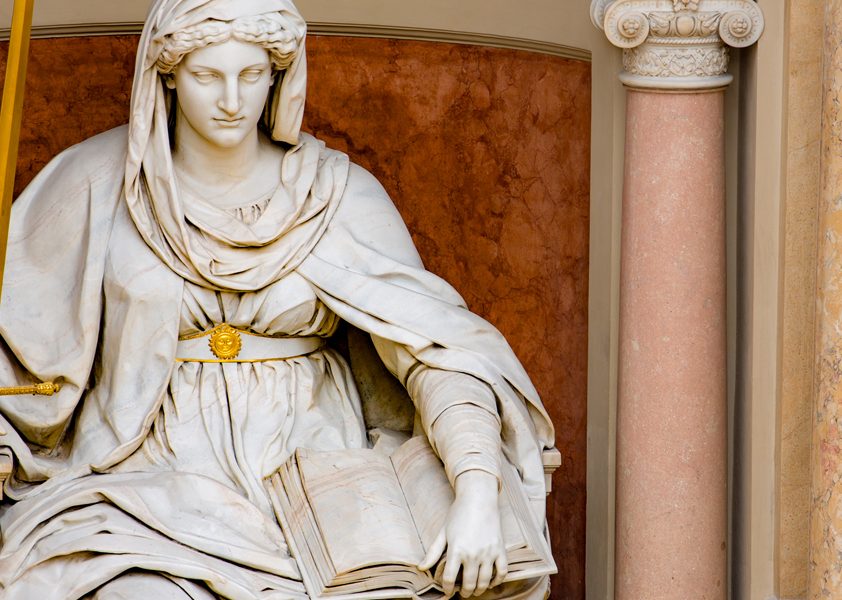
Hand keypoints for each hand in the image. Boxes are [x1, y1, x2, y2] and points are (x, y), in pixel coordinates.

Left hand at [419, 470, 507, 597]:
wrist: (479, 499)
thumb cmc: (458, 514)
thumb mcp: (443, 532)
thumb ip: (433, 552)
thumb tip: (421, 567)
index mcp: (456, 550)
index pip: (449, 578)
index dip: (447, 588)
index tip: (447, 591)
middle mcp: (473, 554)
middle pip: (468, 583)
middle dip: (464, 592)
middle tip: (462, 593)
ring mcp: (488, 553)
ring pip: (485, 581)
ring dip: (479, 589)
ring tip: (474, 590)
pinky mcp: (500, 549)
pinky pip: (502, 572)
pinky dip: (497, 581)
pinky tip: (491, 582)